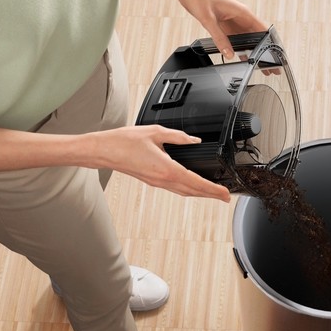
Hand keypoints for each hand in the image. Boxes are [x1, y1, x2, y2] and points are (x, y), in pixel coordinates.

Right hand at [92, 125, 231, 201]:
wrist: (104, 151)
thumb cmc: (124, 142)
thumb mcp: (155, 132)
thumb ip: (177, 136)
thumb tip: (193, 140)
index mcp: (166, 169)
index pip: (196, 182)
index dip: (213, 190)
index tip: (225, 194)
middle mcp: (163, 180)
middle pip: (193, 191)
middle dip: (211, 195)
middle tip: (226, 197)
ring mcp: (157, 182)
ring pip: (184, 192)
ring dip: (200, 194)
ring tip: (213, 194)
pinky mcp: (152, 181)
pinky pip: (175, 188)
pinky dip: (188, 189)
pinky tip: (191, 186)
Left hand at [178, 0, 267, 58]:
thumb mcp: (209, 20)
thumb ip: (219, 37)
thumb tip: (229, 53)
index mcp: (241, 12)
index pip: (262, 28)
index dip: (270, 42)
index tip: (275, 54)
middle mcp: (240, 16)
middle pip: (257, 36)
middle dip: (264, 50)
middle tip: (271, 66)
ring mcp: (233, 21)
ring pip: (248, 39)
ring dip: (254, 51)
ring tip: (261, 65)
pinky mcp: (225, 25)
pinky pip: (237, 39)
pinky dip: (241, 48)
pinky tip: (244, 58)